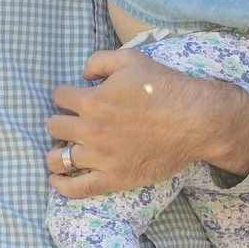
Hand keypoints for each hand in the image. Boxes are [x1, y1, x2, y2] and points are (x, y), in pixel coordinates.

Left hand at [47, 47, 248, 197]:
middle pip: (54, 127)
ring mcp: (101, 157)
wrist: (194, 120)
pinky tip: (57, 179)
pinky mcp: (113, 178)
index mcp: (92, 100)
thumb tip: (82, 74)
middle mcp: (91, 130)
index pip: (59, 97)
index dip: (65, 95)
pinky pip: (77, 188)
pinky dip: (61, 185)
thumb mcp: (131, 59)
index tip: (74, 99)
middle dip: (60, 121)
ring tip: (62, 150)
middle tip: (71, 123)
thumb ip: (99, 60)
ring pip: (58, 159)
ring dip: (56, 152)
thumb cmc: (165, 87)